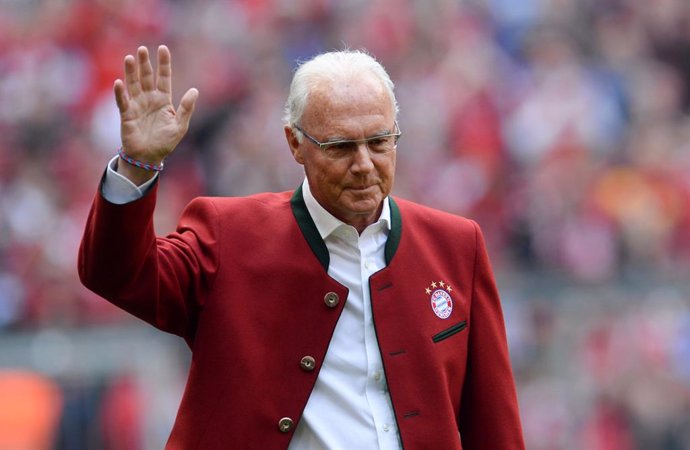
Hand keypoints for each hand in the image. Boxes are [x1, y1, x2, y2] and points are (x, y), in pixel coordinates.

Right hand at [114, 45, 197, 181]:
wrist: (149, 157)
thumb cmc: (165, 142)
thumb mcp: (180, 126)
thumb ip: (186, 108)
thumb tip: (195, 90)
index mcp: (163, 100)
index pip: (164, 78)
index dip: (163, 64)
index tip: (163, 48)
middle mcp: (149, 99)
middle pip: (146, 77)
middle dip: (145, 63)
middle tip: (142, 49)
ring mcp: (137, 105)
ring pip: (133, 85)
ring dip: (131, 72)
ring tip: (130, 58)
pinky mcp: (126, 114)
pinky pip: (122, 101)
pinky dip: (120, 93)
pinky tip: (119, 82)